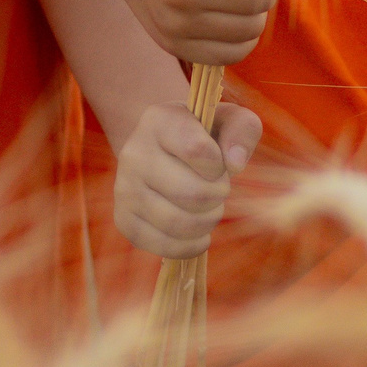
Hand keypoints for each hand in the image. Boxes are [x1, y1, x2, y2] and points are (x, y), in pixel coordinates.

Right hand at [114, 101, 261, 258]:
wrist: (166, 151)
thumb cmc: (205, 136)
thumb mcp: (230, 121)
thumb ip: (242, 131)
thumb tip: (235, 163)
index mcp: (157, 120)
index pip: (197, 150)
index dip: (219, 165)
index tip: (218, 163)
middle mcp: (133, 152)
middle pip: (192, 194)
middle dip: (217, 196)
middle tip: (217, 189)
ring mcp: (123, 188)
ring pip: (179, 223)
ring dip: (207, 221)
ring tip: (208, 208)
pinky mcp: (123, 220)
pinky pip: (164, 246)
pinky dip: (191, 245)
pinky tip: (197, 231)